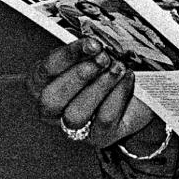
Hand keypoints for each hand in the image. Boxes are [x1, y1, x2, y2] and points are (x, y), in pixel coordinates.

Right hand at [25, 37, 153, 149]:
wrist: (137, 94)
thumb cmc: (105, 68)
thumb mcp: (92, 55)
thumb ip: (86, 49)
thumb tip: (94, 40)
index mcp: (41, 83)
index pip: (45, 71)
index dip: (67, 56)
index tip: (91, 43)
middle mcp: (51, 110)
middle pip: (52, 99)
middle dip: (79, 76)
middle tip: (103, 58)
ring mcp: (73, 128)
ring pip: (76, 114)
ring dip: (99, 87)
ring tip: (118, 67)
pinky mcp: (98, 137)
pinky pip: (104, 119)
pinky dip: (118, 96)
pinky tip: (128, 78)